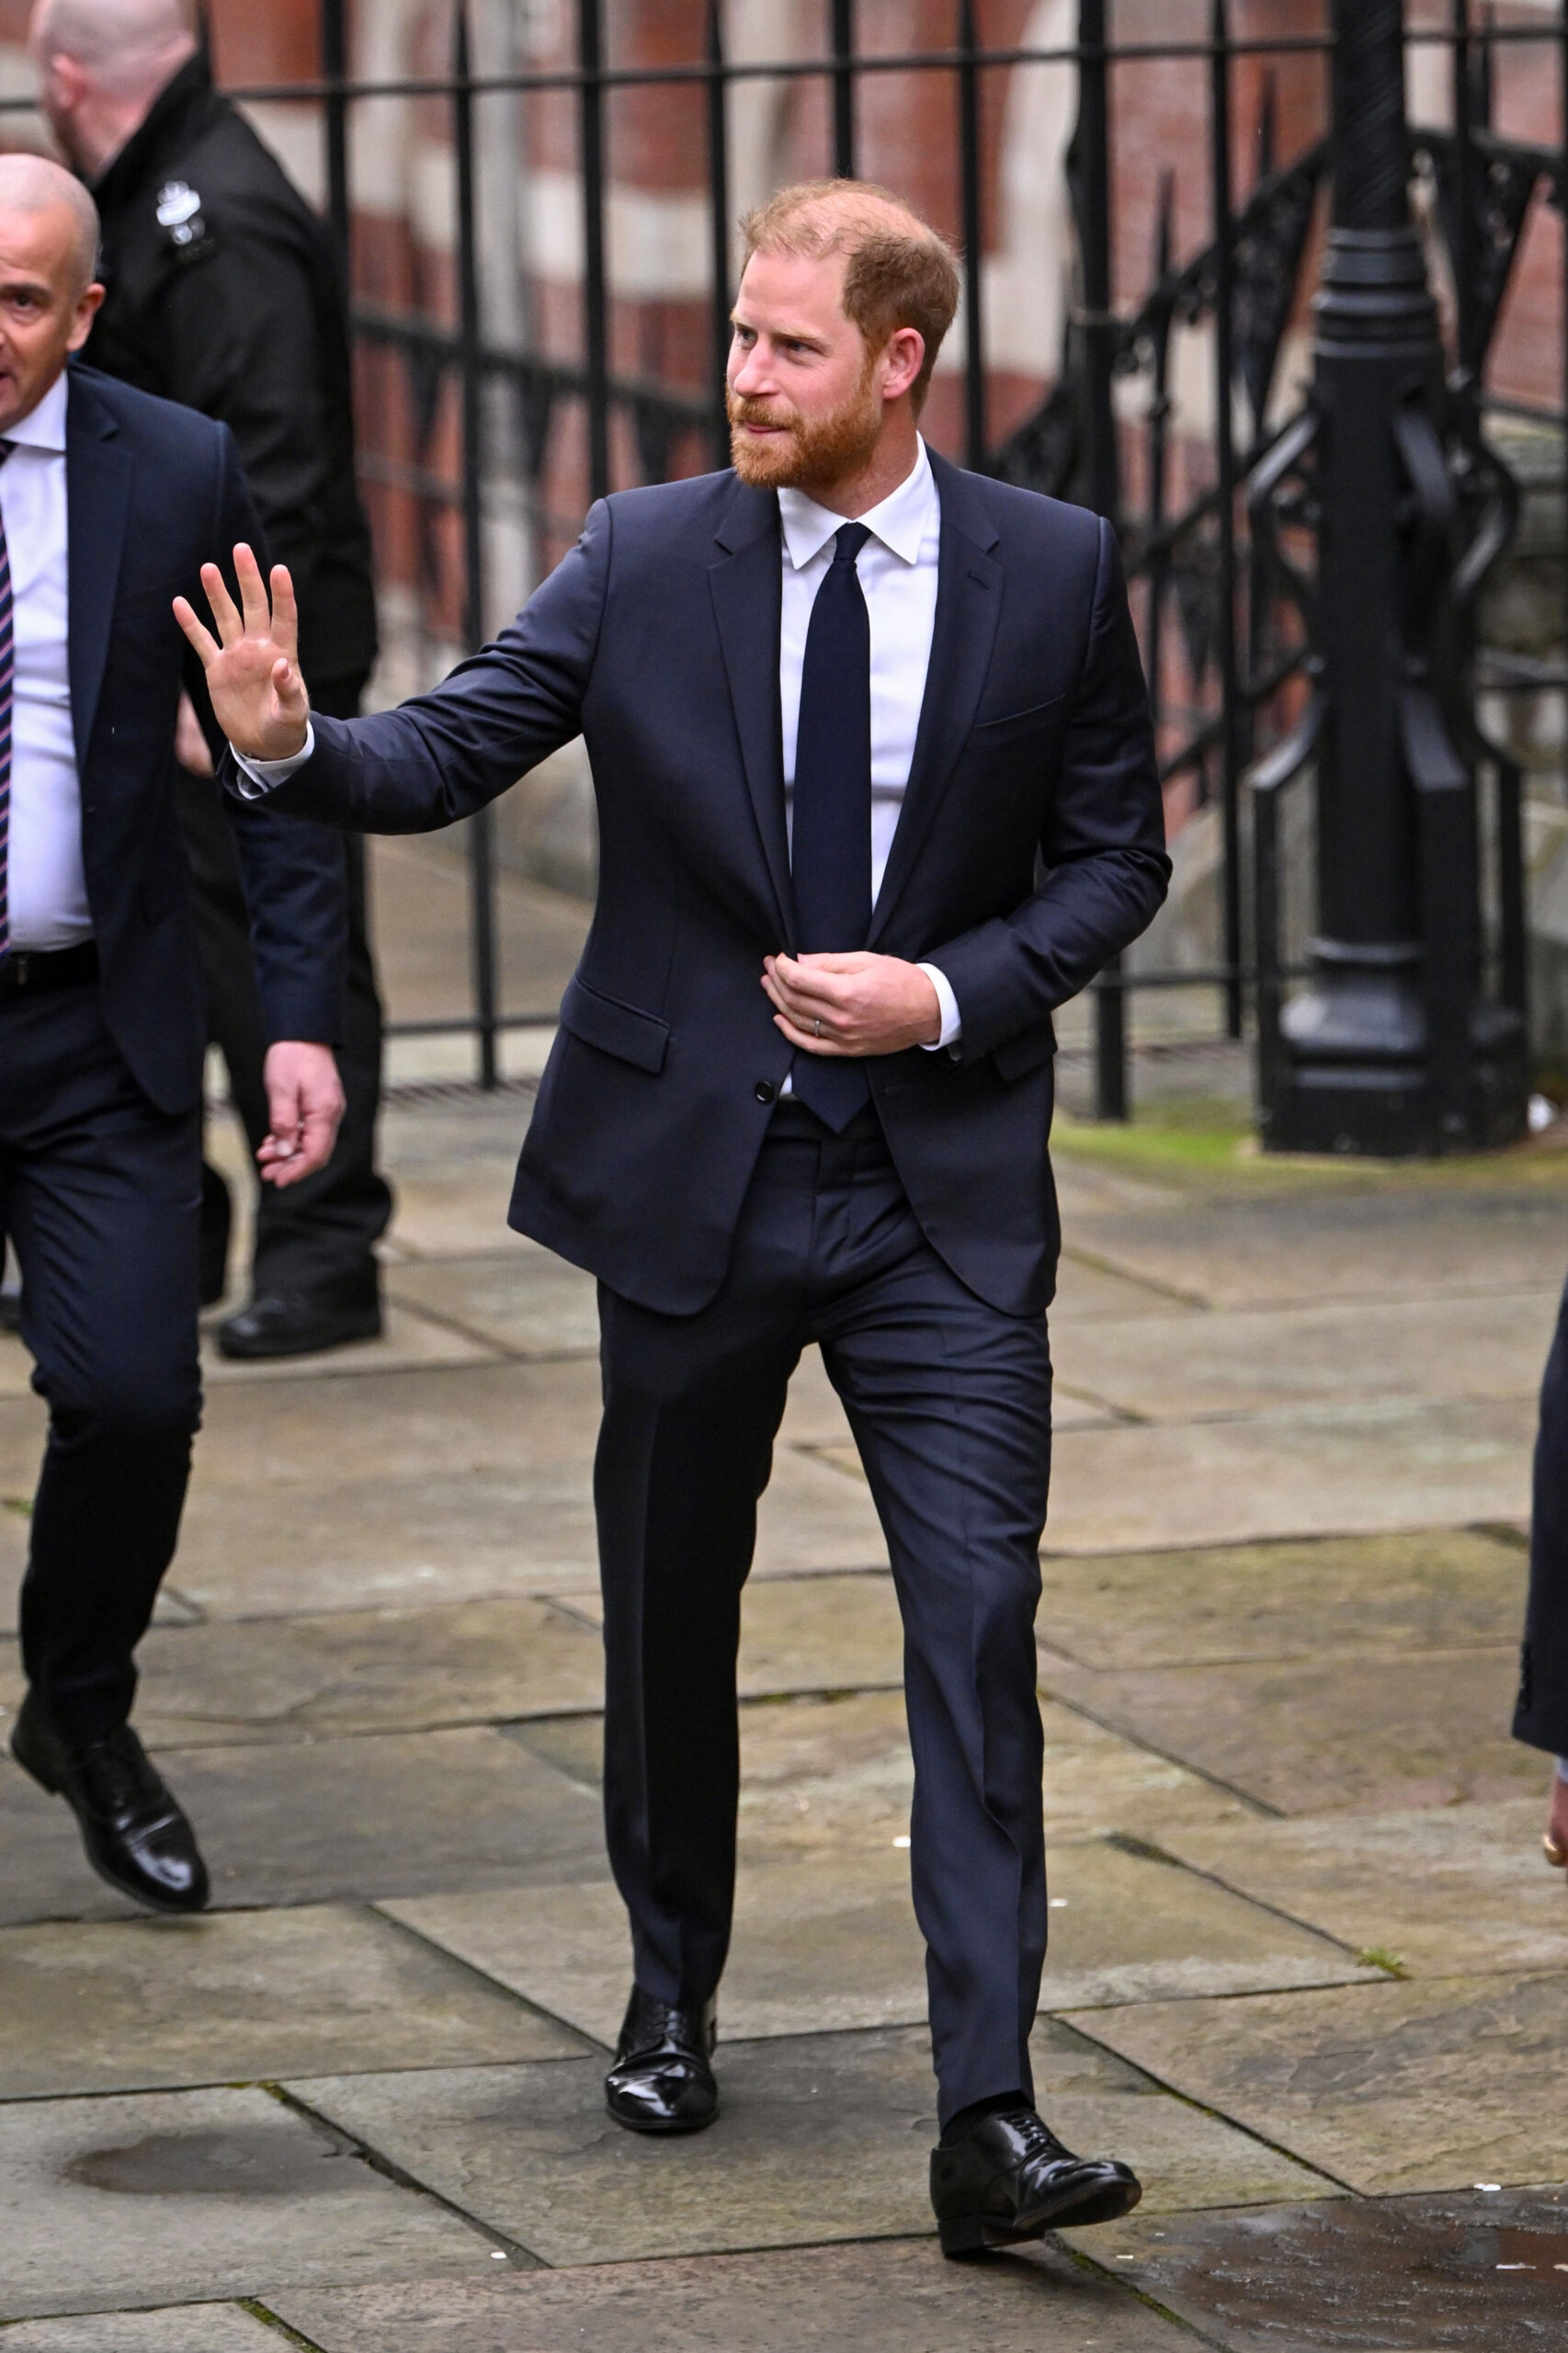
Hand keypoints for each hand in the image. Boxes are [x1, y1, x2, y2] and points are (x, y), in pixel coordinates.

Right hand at [172, 544, 310, 761]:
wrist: (264, 744)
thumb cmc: (286, 729)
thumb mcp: (293, 714)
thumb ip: (290, 691)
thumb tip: (282, 667)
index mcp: (283, 654)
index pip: (284, 618)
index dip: (282, 595)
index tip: (279, 570)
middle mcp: (259, 648)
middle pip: (253, 606)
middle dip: (247, 579)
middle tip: (240, 549)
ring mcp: (237, 655)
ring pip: (226, 617)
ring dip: (217, 593)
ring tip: (209, 568)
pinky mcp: (217, 668)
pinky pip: (202, 641)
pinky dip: (190, 624)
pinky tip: (179, 603)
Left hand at [259, 1042, 344, 1187]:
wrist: (303, 1032)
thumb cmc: (292, 1057)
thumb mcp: (281, 1090)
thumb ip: (283, 1122)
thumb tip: (284, 1151)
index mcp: (325, 1112)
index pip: (316, 1154)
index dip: (297, 1170)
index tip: (278, 1180)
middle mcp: (331, 1114)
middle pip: (315, 1153)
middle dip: (291, 1166)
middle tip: (267, 1174)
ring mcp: (327, 1110)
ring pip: (310, 1143)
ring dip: (288, 1154)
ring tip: (264, 1158)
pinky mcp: (320, 1105)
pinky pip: (308, 1130)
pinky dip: (291, 1139)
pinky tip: (273, 1142)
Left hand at [762, 951, 941, 1056]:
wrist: (928, 1010)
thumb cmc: (901, 981)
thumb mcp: (867, 960)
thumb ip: (830, 962)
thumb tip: (800, 961)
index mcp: (847, 992)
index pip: (800, 979)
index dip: (783, 967)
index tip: (779, 958)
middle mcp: (842, 1018)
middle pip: (795, 1000)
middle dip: (777, 981)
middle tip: (769, 967)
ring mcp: (844, 1037)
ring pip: (798, 1021)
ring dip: (778, 1002)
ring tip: (769, 986)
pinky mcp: (848, 1050)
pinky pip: (812, 1045)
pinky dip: (791, 1034)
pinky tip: (780, 1020)